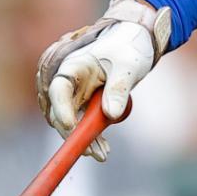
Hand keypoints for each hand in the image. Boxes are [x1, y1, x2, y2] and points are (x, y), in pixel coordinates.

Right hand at [36, 0, 170, 160]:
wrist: (137, 41)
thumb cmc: (130, 46)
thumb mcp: (128, 66)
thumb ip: (118, 88)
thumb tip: (111, 114)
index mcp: (74, 66)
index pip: (59, 90)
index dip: (61, 110)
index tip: (71, 127)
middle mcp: (71, 82)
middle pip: (61, 111)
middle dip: (74, 133)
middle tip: (91, 151)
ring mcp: (78, 94)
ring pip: (73, 122)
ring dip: (84, 139)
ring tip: (102, 154)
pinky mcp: (88, 103)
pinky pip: (85, 123)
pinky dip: (93, 135)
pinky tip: (103, 149)